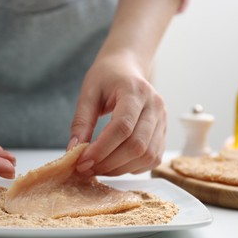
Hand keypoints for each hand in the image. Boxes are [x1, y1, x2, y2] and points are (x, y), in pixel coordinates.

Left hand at [68, 53, 165, 175]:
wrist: (126, 68)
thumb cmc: (106, 78)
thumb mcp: (88, 94)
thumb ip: (81, 122)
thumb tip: (74, 151)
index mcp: (135, 91)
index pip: (122, 127)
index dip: (102, 149)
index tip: (82, 161)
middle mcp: (155, 106)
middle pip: (137, 145)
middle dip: (109, 163)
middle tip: (87, 168)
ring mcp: (163, 120)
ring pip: (147, 156)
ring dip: (120, 169)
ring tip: (98, 168)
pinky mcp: (163, 132)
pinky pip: (152, 159)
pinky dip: (133, 168)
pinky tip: (114, 165)